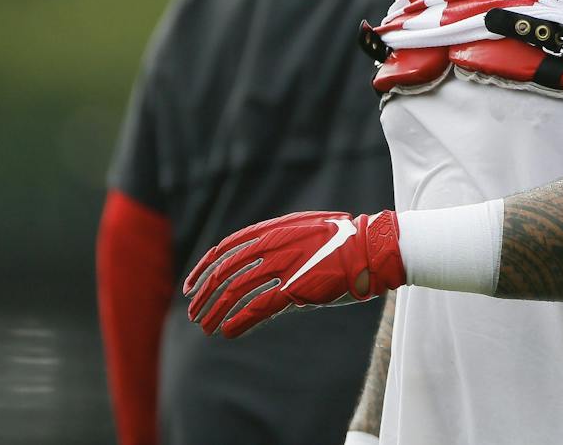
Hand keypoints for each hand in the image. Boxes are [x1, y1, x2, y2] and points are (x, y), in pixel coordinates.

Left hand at [184, 210, 404, 338]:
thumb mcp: (305, 232)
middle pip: (225, 271)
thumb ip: (279, 244)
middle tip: (195, 312)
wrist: (370, 248)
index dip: (204, 269)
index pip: (225, 249)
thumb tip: (259, 262)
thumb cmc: (342, 242)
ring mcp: (284, 266)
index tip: (192, 286)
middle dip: (205, 294)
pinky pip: (258, 307)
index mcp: (273, 230)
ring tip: (207, 327)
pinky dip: (240, 321)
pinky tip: (229, 332)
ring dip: (217, 311)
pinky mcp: (296, 288)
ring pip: (236, 291)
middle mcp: (273, 245)